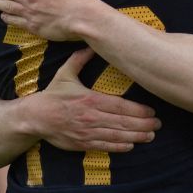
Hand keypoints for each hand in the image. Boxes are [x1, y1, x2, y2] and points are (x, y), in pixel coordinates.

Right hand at [27, 48, 159, 152]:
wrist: (35, 117)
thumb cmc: (53, 95)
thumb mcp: (65, 73)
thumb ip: (79, 59)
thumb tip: (91, 45)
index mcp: (90, 99)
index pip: (119, 106)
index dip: (138, 110)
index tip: (151, 111)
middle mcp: (91, 117)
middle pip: (122, 122)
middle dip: (142, 124)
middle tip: (157, 125)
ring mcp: (87, 132)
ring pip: (116, 136)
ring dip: (135, 136)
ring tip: (150, 136)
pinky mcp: (82, 143)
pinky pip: (104, 146)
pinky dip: (119, 146)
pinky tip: (131, 145)